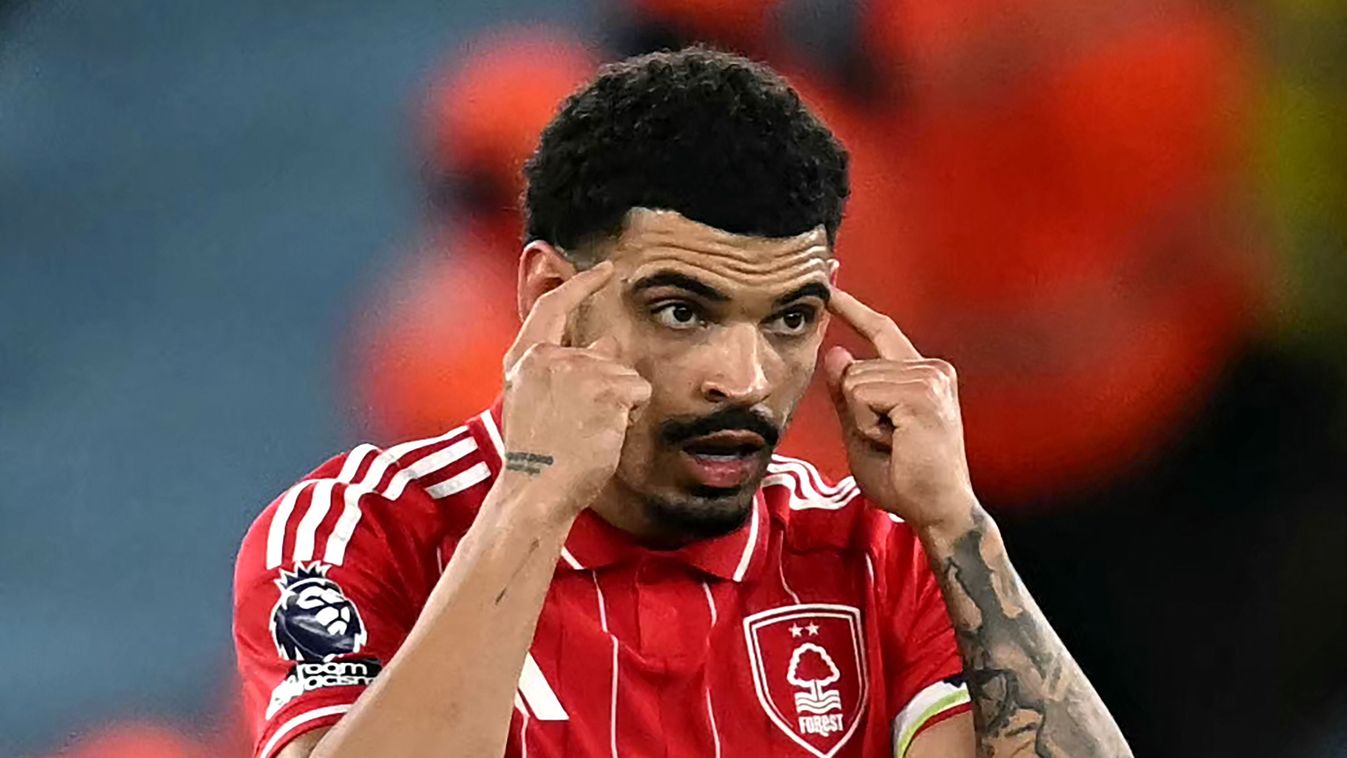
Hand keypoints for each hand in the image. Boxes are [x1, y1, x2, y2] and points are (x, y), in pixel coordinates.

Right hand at [499, 261, 651, 518]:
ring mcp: (578, 371)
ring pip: (625, 376)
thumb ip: (563, 368)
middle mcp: (549, 358)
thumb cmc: (539, 455)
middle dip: (609, 386)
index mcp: (524, 359)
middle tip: (582, 425)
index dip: (582, 285)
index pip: (554, 307)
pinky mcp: (607, 389)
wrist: (535, 489)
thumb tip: (607, 341)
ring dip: (619, 405)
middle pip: (604, 355)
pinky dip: (631, 414)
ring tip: (589, 432)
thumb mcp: (535, 400)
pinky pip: (639, 392)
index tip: (605, 270)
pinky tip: (606, 434)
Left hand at [824, 289, 976, 531]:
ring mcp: (930, 377)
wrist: (936, 509)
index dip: (852, 308)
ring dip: (861, 421)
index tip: (829, 284)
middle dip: (855, 411)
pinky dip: (865, 424)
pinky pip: (860, 395)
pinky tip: (894, 441)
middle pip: (854, 368)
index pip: (881, 330)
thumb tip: (834, 353)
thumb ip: (847, 394)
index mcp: (921, 374)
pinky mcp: (922, 392)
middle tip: (889, 441)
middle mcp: (930, 368)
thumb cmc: (904, 477)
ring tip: (893, 442)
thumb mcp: (862, 430)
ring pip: (854, 381)